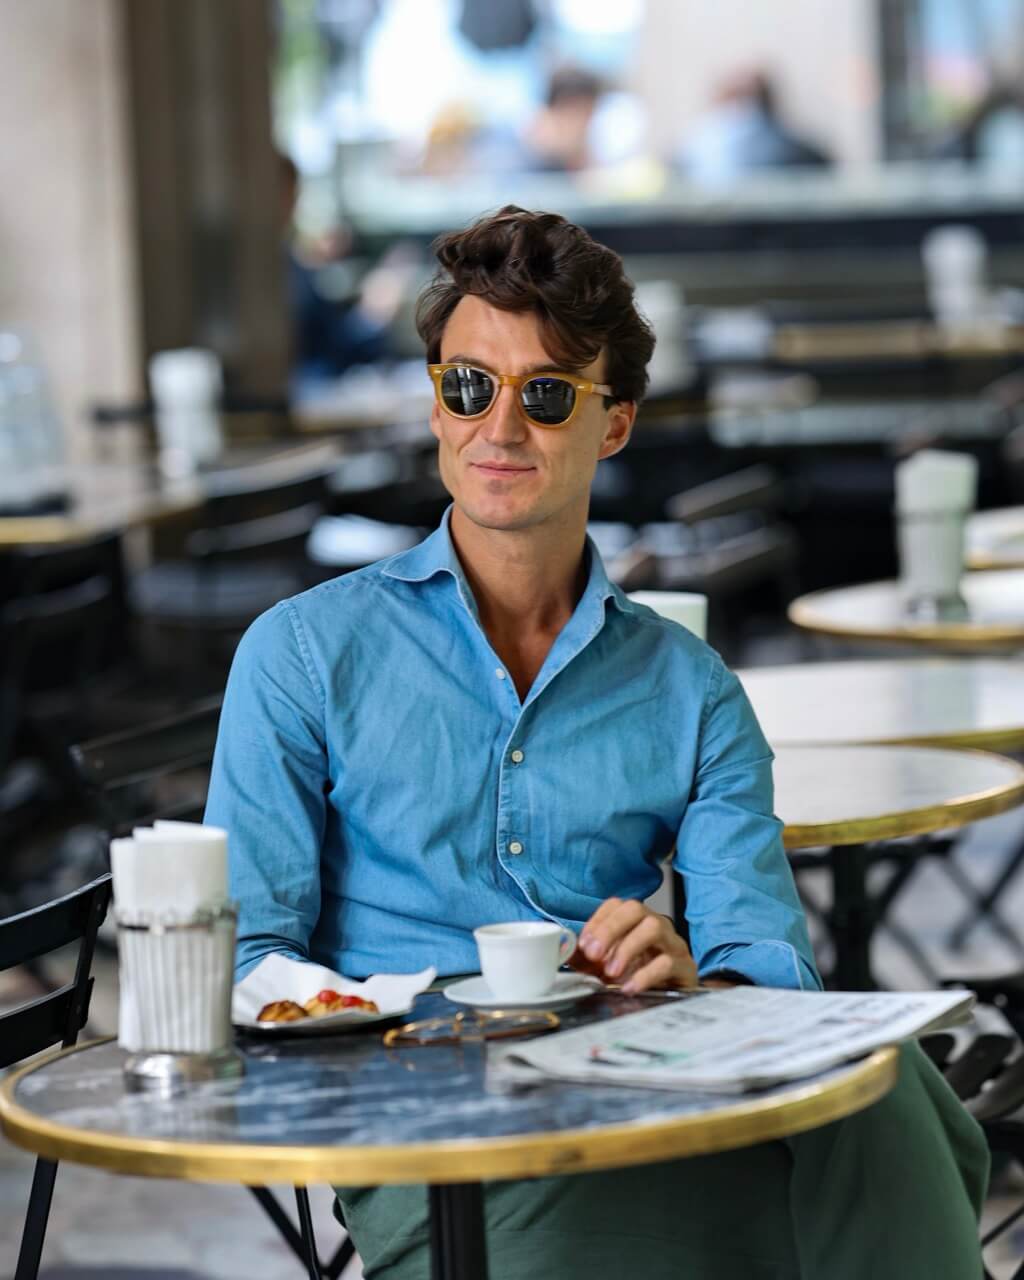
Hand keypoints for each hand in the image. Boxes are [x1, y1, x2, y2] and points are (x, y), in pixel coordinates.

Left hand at [573, 898, 697, 993]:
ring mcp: (673, 944)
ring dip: (627, 947)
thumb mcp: (605, 968)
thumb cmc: (639, 978)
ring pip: (654, 927)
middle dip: (610, 928)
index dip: (598, 921)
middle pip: (636, 909)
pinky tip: (629, 987)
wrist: (671, 1001)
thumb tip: (562, 949)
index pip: (617, 905)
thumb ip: (584, 958)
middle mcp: (656, 926)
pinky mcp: (685, 967)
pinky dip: (645, 975)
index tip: (584, 945)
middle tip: (594, 954)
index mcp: (637, 922)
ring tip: (611, 971)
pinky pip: (667, 962)